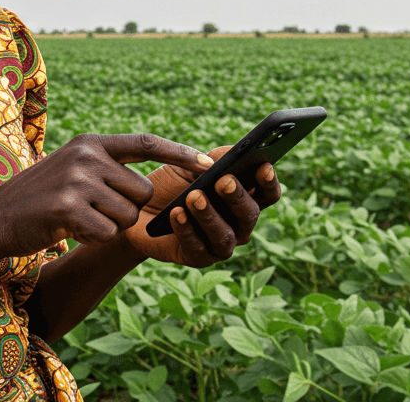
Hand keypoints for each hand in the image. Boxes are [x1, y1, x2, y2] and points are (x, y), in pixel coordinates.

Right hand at [0, 133, 213, 258]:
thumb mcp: (72, 169)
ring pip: (128, 215)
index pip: (146, 143)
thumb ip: (107, 168)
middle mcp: (87, 156)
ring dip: (109, 226)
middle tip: (93, 211)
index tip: (208, 163)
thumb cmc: (40, 199)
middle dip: (127, 209)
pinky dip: (92, 238)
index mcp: (91, 144)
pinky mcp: (69, 209)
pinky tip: (69, 230)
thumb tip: (152, 184)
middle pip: (142, 191)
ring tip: (78, 219)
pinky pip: (107, 232)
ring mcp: (77, 181)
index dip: (179, 153)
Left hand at [122, 146, 282, 266]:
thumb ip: (213, 159)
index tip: (263, 166)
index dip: (269, 182)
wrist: (140, 210)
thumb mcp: (191, 166)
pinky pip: (196, 246)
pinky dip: (186, 229)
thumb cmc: (172, 185)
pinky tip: (176, 214)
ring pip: (224, 235)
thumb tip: (234, 151)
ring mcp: (220, 244)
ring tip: (193, 196)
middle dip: (237, 197)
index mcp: (244, 199)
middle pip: (249, 214)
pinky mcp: (197, 258)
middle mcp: (238, 225)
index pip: (267, 193)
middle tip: (223, 181)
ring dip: (209, 215)